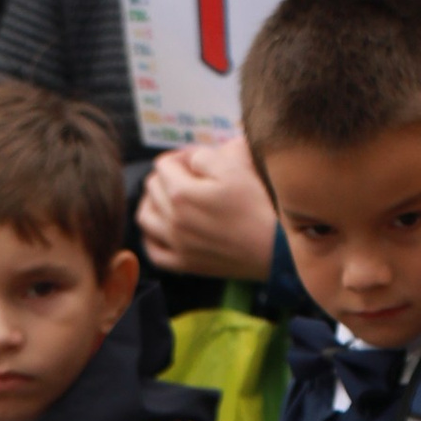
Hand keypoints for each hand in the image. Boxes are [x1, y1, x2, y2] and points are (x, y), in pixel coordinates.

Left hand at [137, 135, 275, 281]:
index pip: (163, 164)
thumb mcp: (235, 168)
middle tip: (191, 177)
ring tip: (171, 199)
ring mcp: (176, 245)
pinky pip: (153, 251)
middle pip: (152, 188)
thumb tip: (188, 160)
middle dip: (167, 176)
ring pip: (145, 217)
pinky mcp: (185, 264)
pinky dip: (153, 237)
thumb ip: (203, 156)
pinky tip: (166, 229)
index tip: (196, 162)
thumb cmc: (258, 206)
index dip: (180, 157)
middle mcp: (172, 221)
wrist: (275, 248)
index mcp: (181, 194)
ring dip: (154, 203)